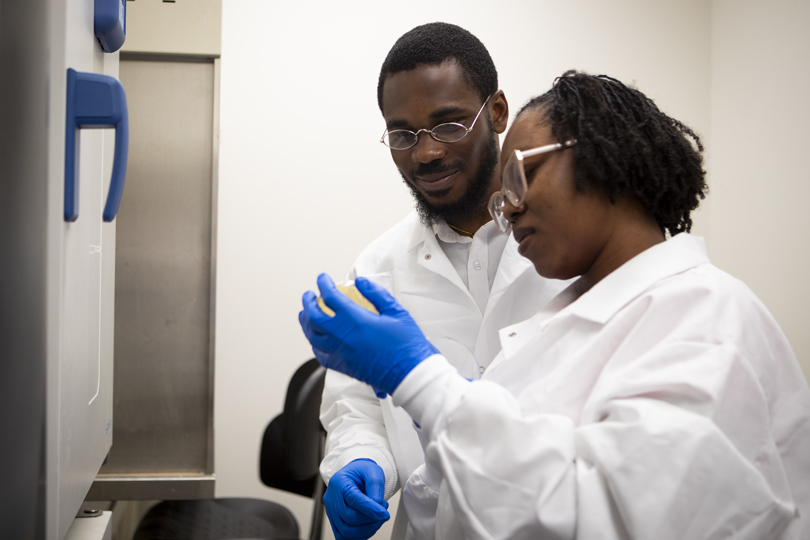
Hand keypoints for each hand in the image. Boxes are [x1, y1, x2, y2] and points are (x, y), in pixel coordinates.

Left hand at [299, 274, 437, 394]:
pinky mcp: (342, 366)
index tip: (322, 278)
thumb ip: (376, 294)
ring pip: (312, 335)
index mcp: (356, 321)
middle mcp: (343, 337)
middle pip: (314, 316)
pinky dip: (313, 342)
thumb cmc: (407, 345)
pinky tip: (315, 338)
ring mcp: (340, 353)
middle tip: (309, 295)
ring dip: (305, 321)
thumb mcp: (396, 312)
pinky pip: (319, 354)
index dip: (323, 284)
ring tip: (305, 313)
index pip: (330, 297)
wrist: (409, 375)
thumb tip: (360, 282)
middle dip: (308, 302)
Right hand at [323, 459, 389, 539]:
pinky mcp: (334, 522)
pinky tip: (370, 526)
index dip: (371, 510)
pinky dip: (360, 535)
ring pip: (346, 531)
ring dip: (367, 529)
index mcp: (339, 482)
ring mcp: (331, 512)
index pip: (354, 501)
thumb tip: (377, 504)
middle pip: (349, 518)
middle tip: (383, 512)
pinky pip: (344, 536)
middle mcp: (331, 498)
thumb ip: (375, 485)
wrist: (355, 475)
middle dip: (371, 519)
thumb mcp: (372, 471)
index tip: (385, 514)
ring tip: (378, 519)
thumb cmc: (362, 472)